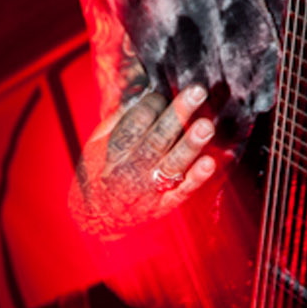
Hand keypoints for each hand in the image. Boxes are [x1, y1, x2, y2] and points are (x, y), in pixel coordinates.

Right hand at [71, 84, 217, 237]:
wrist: (99, 217)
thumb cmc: (100, 170)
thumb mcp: (97, 143)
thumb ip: (117, 118)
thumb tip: (142, 90)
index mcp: (112, 153)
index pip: (135, 124)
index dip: (151, 104)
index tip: (161, 94)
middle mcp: (130, 172)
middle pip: (157, 139)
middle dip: (178, 114)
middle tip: (198, 91)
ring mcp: (149, 191)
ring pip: (172, 164)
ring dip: (190, 144)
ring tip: (207, 125)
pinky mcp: (164, 205)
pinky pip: (182, 192)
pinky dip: (197, 178)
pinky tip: (210, 162)